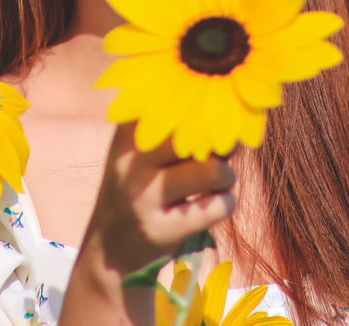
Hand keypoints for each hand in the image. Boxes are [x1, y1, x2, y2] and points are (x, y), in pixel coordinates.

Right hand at [82, 120, 236, 274]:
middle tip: (217, 157)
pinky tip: (212, 206)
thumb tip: (236, 130)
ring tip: (217, 182)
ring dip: (226, 176)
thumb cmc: (143, 184)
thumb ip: (182, 131)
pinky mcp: (159, 229)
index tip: (210, 129)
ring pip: (213, 170)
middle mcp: (130, 161)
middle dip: (221, 146)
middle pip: (198, 135)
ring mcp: (142, 197)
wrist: (112, 241)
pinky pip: (218, 206)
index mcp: (127, 132)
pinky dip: (226, 203)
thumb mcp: (144, 149)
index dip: (207, 116)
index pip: (179, 107)